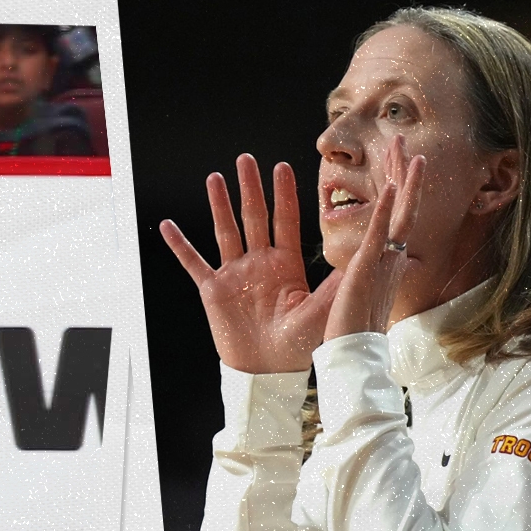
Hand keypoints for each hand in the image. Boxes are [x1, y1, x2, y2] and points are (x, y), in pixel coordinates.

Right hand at [160, 155, 340, 374]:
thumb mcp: (322, 308)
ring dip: (219, 205)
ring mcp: (234, 275)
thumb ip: (337, 279)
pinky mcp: (213, 291)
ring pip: (225, 231)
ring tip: (215, 178)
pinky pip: (192, 263)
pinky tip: (166, 226)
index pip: (285, 221)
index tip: (283, 167)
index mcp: (286, 265)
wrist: (267, 371)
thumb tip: (363, 253)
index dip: (284, 194)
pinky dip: (179, 245)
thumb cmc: (298, 345)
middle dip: (250, 188)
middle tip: (247, 159)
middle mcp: (259, 264)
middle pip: (253, 217)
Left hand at [324, 137, 423, 341]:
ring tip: (409, 150)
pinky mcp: (369, 267)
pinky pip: (380, 234)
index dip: (399, 186)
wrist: (354, 351)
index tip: (402, 161)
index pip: (396, 215)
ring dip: (404, 180)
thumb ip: (370, 272)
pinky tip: (392, 187)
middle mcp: (391, 256)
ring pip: (400, 213)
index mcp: (387, 259)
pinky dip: (388, 210)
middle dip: (404, 172)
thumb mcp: (362, 290)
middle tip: (406, 140)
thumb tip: (372, 263)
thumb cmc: (354, 326)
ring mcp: (384, 260)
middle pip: (403, 205)